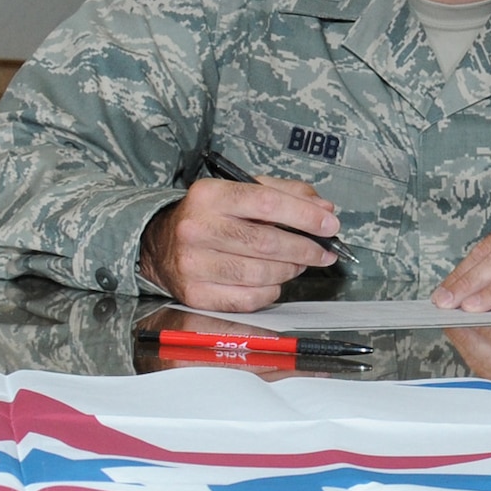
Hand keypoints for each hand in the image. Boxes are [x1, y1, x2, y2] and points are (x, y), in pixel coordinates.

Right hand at [138, 176, 339, 310]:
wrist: (161, 244)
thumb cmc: (212, 216)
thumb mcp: (242, 191)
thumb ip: (286, 194)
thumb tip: (325, 209)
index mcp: (209, 195)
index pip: (266, 202)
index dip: (305, 215)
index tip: (330, 225)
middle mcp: (196, 229)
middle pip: (267, 242)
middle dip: (306, 249)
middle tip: (324, 252)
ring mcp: (193, 264)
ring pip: (262, 273)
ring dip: (291, 270)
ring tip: (298, 263)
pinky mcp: (196, 293)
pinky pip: (250, 298)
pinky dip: (271, 291)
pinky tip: (273, 280)